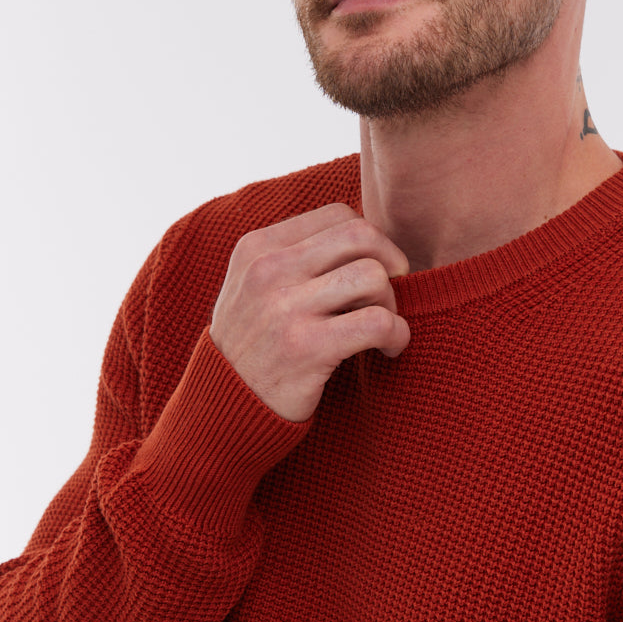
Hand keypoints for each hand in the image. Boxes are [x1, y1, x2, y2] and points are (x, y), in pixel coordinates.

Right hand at [210, 202, 410, 421]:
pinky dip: (398, 335)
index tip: (373, 270)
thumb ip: (295, 256)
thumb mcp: (253, 285)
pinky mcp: (306, 348)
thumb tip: (367, 237)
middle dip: (390, 263)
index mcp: (257, 247)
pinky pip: (378, 323)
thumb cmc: (254, 344)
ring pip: (373, 276)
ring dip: (392, 304)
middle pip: (361, 235)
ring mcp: (285, 308)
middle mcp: (267, 270)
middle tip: (387, 295)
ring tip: (382, 326)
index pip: (337, 215)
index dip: (370, 241)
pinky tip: (388, 349)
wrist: (224, 406)